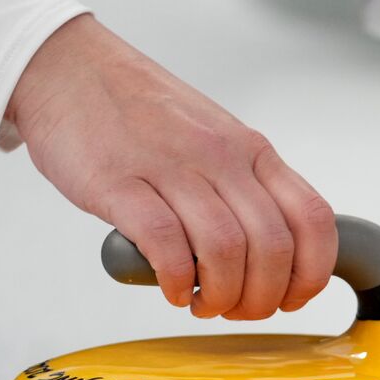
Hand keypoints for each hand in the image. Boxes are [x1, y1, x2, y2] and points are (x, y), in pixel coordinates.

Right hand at [6, 14, 336, 317]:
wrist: (67, 69)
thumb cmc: (141, 114)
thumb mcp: (216, 139)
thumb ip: (247, 188)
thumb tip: (276, 256)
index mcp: (251, 151)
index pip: (313, 219)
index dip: (311, 273)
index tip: (292, 300)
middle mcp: (221, 157)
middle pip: (272, 247)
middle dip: (262, 298)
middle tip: (239, 311)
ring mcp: (172, 166)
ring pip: (226, 251)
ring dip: (222, 296)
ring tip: (205, 304)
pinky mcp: (120, 183)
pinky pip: (167, 245)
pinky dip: (178, 282)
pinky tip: (175, 291)